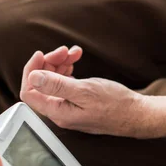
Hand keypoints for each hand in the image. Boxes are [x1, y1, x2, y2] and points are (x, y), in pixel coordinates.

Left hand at [19, 47, 147, 136]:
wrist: (136, 114)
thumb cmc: (115, 105)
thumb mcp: (84, 91)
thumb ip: (56, 86)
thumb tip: (33, 77)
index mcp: (58, 112)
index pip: (29, 91)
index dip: (32, 70)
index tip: (42, 55)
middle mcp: (60, 112)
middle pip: (41, 84)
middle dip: (49, 63)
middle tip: (65, 50)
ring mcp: (68, 107)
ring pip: (53, 81)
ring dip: (60, 64)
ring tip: (74, 53)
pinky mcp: (77, 103)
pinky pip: (65, 84)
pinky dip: (68, 70)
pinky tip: (76, 61)